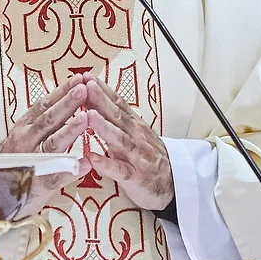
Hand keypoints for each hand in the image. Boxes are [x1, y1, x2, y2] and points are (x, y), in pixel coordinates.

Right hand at [0, 78, 96, 198]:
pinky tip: (87, 164)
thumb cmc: (16, 161)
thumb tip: (66, 97)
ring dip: (70, 131)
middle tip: (83, 90)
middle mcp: (24, 141)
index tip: (78, 79)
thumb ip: (43, 121)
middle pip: (48, 120)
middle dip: (67, 104)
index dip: (61, 92)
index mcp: (23, 128)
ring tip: (86, 119)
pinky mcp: (38, 185)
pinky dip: (71, 170)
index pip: (43, 106)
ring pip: (52, 144)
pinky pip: (56, 176)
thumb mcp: (25, 137)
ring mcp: (30, 162)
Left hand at [76, 78, 174, 211]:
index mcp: (134, 125)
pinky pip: (120, 170)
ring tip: (89, 115)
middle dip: (101, 100)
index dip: (103, 90)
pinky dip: (106, 164)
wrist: (174, 183)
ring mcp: (136, 156)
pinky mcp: (136, 177)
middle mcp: (136, 136)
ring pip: (119, 139)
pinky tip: (92, 158)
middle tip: (86, 86)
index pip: (118, 103)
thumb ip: (117, 120)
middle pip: (117, 116)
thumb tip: (92, 102)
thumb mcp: (136, 134)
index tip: (87, 76)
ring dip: (104, 126)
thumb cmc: (149, 157)